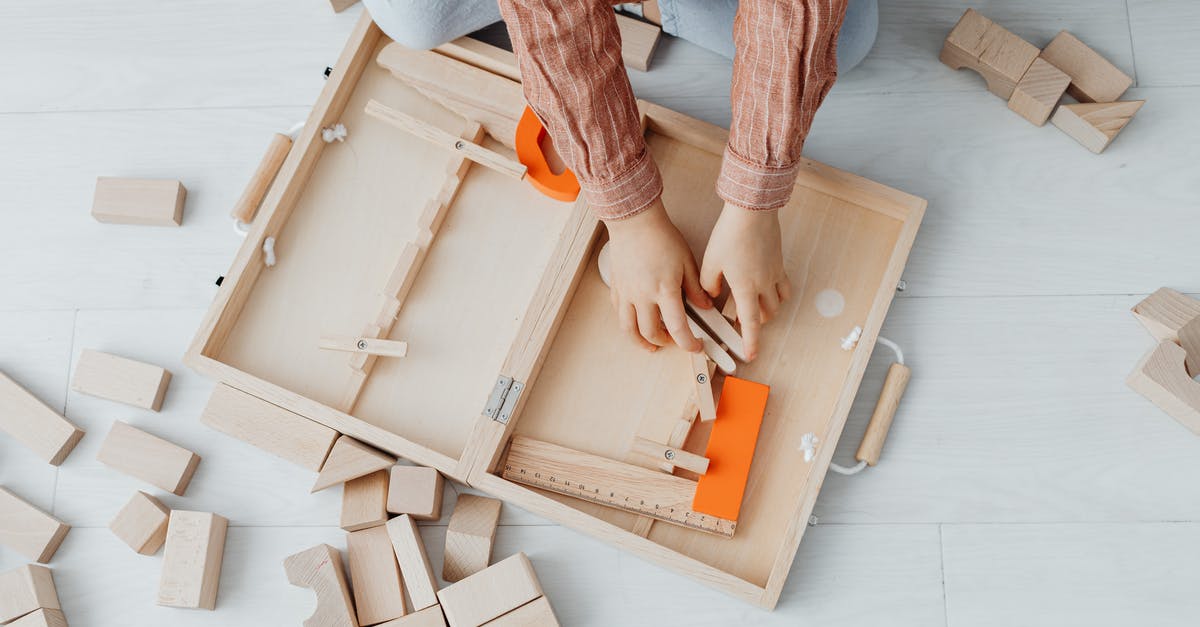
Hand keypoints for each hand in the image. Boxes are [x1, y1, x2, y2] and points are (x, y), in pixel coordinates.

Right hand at [604, 197, 711, 352]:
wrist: (635, 222)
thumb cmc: (660, 237)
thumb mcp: (687, 262)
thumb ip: (696, 287)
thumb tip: (705, 305)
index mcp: (664, 290)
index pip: (678, 328)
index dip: (688, 343)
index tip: (694, 346)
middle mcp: (643, 296)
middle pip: (651, 333)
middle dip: (665, 342)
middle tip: (674, 340)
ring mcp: (627, 293)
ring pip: (629, 329)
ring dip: (640, 341)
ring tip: (650, 343)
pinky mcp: (617, 288)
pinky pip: (619, 313)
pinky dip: (628, 323)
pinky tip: (635, 321)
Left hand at [700, 202, 790, 360]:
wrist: (752, 211)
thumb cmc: (730, 234)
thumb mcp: (710, 261)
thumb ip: (708, 284)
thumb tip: (711, 296)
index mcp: (745, 287)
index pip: (750, 323)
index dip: (751, 342)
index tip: (751, 355)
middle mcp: (764, 284)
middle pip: (767, 315)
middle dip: (756, 323)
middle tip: (742, 322)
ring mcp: (775, 273)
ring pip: (778, 303)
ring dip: (768, 310)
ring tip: (754, 306)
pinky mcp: (779, 263)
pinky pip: (784, 286)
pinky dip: (778, 294)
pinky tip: (766, 288)